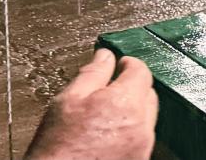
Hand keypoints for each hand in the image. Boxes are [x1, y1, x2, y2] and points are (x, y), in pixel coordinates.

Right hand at [25, 48, 156, 159]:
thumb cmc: (58, 149)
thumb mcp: (67, 102)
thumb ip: (91, 74)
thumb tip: (104, 56)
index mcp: (124, 103)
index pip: (140, 70)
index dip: (128, 64)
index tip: (119, 64)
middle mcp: (141, 124)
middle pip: (147, 93)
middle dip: (132, 86)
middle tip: (110, 89)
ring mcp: (143, 145)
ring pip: (146, 116)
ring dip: (132, 110)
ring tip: (105, 116)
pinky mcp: (140, 159)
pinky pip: (141, 137)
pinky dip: (130, 130)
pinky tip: (108, 135)